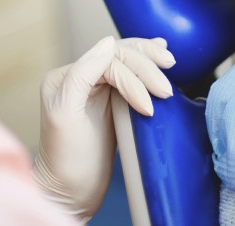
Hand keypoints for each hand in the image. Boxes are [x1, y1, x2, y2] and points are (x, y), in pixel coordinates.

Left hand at [33, 36, 174, 219]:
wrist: (71, 191)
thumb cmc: (66, 159)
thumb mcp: (65, 114)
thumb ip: (82, 74)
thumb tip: (108, 42)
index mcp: (65, 76)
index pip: (107, 60)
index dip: (132, 77)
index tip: (147, 106)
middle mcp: (81, 77)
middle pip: (120, 55)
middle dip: (146, 68)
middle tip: (166, 90)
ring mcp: (98, 88)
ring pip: (128, 60)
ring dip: (150, 63)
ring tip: (169, 66)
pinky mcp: (112, 100)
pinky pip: (132, 74)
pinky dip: (147, 65)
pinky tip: (159, 57)